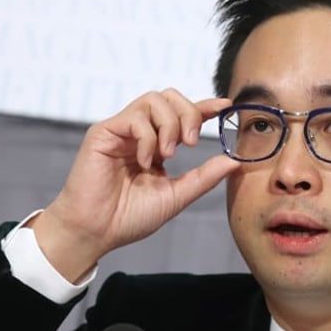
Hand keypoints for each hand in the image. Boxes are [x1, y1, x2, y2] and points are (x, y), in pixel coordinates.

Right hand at [30, 90, 238, 280]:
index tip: (225, 106)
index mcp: (156, 144)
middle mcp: (138, 132)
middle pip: (169, 97)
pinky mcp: (103, 132)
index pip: (182, 115)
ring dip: (169, 124)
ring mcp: (121, 130)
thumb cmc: (129, 217)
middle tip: (192, 143)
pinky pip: (134, 118)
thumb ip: (204, 177)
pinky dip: (148, 138)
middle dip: (188, 113)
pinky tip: (145, 161)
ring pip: (154, 100)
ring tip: (168, 154)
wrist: (96, 232)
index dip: (204, 107)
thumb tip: (234, 160)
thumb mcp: (176, 196)